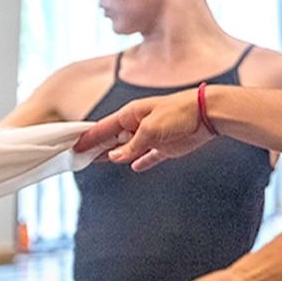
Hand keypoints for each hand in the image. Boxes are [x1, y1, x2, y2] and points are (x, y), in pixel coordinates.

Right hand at [74, 90, 211, 171]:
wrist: (207, 114)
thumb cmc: (178, 113)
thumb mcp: (151, 129)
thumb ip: (132, 145)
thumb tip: (114, 157)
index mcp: (130, 115)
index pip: (103, 127)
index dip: (88, 137)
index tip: (74, 146)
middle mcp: (138, 125)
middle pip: (112, 139)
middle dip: (96, 148)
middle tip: (80, 158)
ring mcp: (151, 136)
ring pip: (127, 149)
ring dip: (114, 156)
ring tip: (97, 162)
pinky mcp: (165, 146)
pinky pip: (149, 156)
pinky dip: (141, 162)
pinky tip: (134, 167)